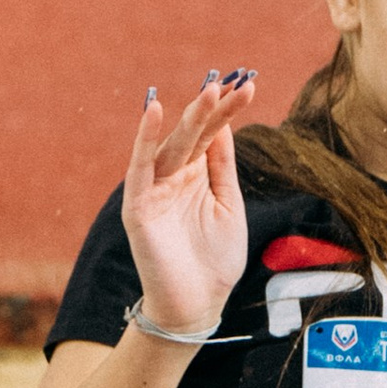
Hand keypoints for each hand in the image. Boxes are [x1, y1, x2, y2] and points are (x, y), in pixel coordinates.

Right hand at [121, 72, 256, 336]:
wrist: (197, 305)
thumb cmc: (214, 259)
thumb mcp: (228, 205)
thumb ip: (222, 166)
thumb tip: (224, 124)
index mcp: (197, 175)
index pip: (212, 134)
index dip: (228, 111)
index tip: (248, 86)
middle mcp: (174, 176)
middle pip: (194, 133)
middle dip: (213, 108)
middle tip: (233, 82)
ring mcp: (155, 189)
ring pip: (172, 144)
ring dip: (189, 117)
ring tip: (210, 91)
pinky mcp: (138, 206)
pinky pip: (140, 167)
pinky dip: (145, 139)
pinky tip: (155, 112)